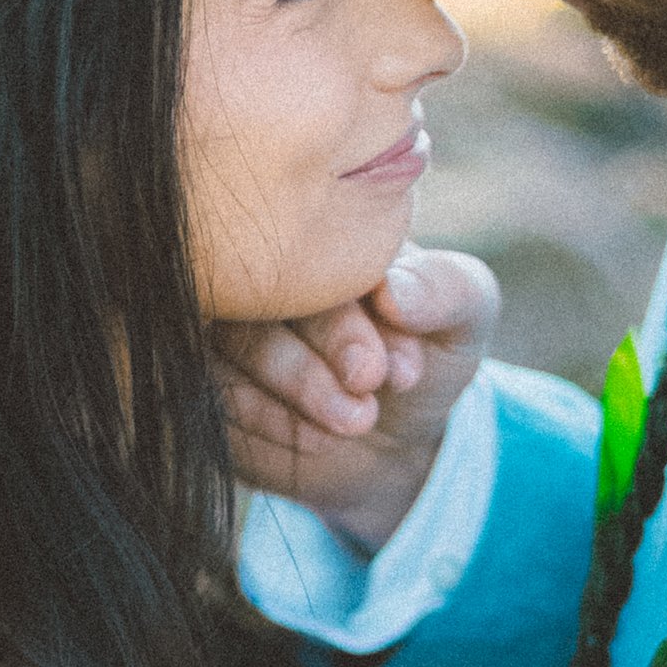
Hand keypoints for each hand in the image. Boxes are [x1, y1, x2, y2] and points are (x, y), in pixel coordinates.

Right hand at [213, 247, 498, 553]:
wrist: (387, 445)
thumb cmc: (424, 362)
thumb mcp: (465, 318)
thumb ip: (444, 290)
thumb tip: (393, 291)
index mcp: (327, 221)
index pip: (322, 243)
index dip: (353, 310)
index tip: (404, 367)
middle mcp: (266, 258)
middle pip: (268, 281)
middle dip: (325, 341)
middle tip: (369, 384)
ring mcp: (225, 314)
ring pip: (233, 333)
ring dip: (295, 382)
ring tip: (355, 421)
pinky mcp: (201, 371)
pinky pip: (210, 384)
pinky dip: (261, 414)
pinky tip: (311, 437)